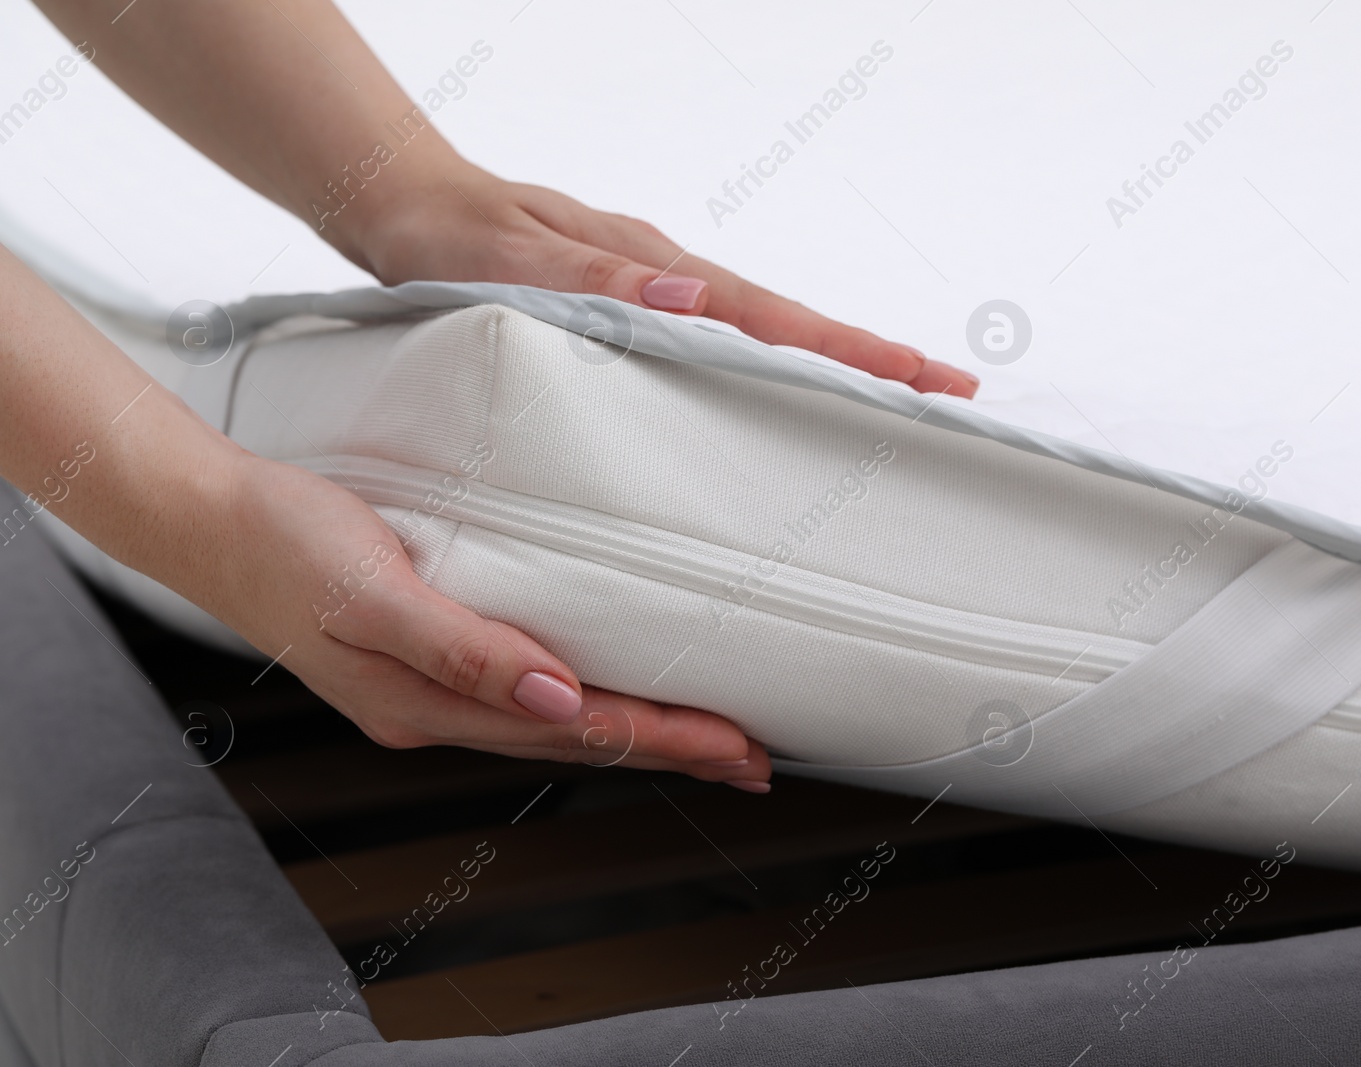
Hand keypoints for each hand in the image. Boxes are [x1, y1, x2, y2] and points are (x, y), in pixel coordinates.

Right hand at [209, 451, 772, 788]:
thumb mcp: (372, 592)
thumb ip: (463, 648)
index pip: (579, 729)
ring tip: (702, 731)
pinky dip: (582, 697)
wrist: (208, 521)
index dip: (665, 738)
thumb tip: (558, 697)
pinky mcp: (426, 655)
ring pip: (557, 721)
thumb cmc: (283, 544)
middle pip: (580, 737)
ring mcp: (431, 689)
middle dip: (670, 747)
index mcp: (430, 703)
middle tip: (752, 754)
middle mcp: (439, 708)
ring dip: (634, 728)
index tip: (737, 744)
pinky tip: (604, 688)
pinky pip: (523, 690)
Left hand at [341, 161, 979, 398]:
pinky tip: (784, 392)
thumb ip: (590, 284)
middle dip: (872, 360)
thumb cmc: (443, 239)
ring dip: (831, 364)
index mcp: (650, 269)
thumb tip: (694, 302)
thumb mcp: (502, 265)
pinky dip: (772, 361)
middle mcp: (667, 276)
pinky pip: (722, 338)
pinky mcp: (637, 301)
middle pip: (791, 324)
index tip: (924, 379)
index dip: (852, 353)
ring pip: (763, 330)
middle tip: (948, 396)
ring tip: (895, 402)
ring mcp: (656, 287)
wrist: (401, 203)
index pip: (772, 318)